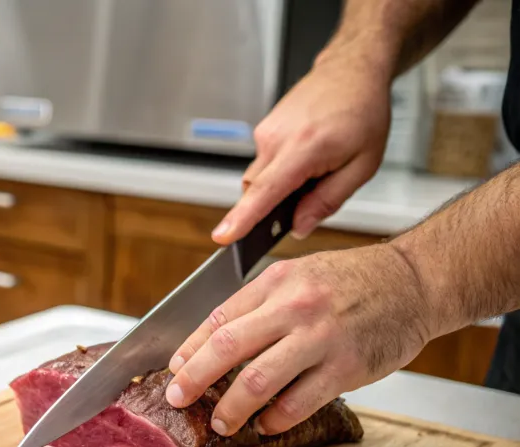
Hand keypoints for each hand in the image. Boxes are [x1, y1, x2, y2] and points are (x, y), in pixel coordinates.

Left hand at [164, 245, 431, 435]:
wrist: (415, 281)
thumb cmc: (354, 281)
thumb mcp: (299, 275)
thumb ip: (259, 305)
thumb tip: (213, 343)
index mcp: (277, 282)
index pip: (218, 318)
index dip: (189, 348)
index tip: (174, 369)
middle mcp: (294, 306)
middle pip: (227, 347)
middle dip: (194, 378)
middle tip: (177, 399)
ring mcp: (321, 338)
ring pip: (258, 380)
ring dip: (231, 408)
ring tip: (222, 423)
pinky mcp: (346, 368)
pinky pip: (298, 403)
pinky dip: (275, 419)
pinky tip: (265, 424)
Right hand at [213, 52, 392, 244]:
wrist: (351, 71)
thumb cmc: (362, 113)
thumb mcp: (362, 165)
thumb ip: (328, 200)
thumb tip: (299, 227)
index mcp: (304, 147)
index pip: (265, 191)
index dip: (243, 218)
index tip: (223, 236)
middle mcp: (277, 138)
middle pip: (256, 191)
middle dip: (272, 207)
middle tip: (308, 199)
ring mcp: (266, 132)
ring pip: (259, 179)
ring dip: (280, 186)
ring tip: (315, 168)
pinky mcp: (263, 130)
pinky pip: (263, 164)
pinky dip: (280, 171)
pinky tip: (306, 157)